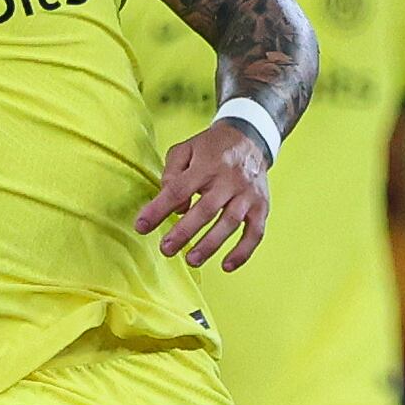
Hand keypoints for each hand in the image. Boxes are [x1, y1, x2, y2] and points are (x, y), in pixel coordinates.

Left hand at [135, 119, 269, 269]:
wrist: (250, 138)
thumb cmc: (211, 149)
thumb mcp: (186, 149)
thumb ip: (172, 173)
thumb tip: (173, 205)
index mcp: (207, 164)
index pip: (179, 189)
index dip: (158, 209)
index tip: (142, 226)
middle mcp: (229, 180)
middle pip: (206, 209)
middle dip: (184, 232)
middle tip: (166, 249)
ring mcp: (248, 194)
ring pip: (230, 223)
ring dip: (210, 245)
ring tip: (191, 260)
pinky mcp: (261, 206)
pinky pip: (255, 232)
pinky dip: (243, 251)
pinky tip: (226, 265)